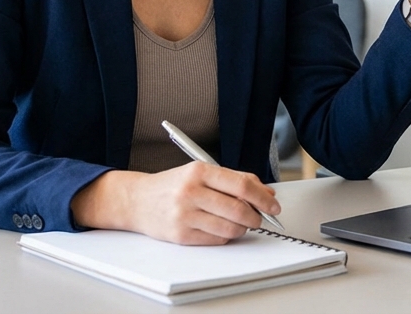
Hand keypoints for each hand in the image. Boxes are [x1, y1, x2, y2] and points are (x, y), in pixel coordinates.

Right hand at [69, 162, 279, 244]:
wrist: (137, 200)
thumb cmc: (173, 185)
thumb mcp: (201, 172)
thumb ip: (234, 180)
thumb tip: (266, 192)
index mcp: (199, 171)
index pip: (241, 185)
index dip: (263, 197)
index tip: (273, 204)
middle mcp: (191, 192)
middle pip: (238, 209)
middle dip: (257, 216)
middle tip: (261, 217)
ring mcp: (185, 215)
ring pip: (230, 227)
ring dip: (243, 228)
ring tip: (241, 223)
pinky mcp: (181, 235)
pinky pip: (217, 239)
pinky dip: (227, 236)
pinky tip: (223, 228)